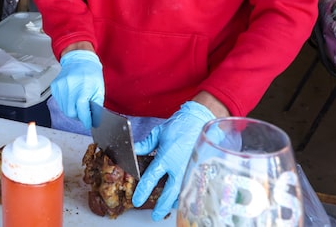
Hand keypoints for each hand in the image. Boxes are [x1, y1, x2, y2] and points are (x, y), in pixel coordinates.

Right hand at [50, 49, 103, 128]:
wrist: (79, 59)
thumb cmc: (91, 73)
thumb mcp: (99, 90)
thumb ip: (96, 106)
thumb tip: (94, 120)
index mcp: (83, 89)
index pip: (82, 113)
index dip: (86, 121)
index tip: (89, 123)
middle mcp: (70, 88)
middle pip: (71, 113)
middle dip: (78, 116)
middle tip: (84, 112)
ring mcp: (60, 87)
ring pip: (64, 109)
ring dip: (72, 109)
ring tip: (78, 102)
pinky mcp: (55, 87)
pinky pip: (60, 102)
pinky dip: (66, 103)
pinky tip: (72, 96)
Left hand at [131, 101, 214, 220]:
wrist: (200, 120)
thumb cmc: (180, 125)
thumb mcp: (159, 133)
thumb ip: (146, 145)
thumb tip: (135, 150)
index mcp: (166, 157)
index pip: (150, 178)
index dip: (142, 191)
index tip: (137, 200)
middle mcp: (179, 167)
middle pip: (169, 193)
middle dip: (162, 206)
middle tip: (155, 215)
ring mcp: (191, 170)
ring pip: (183, 193)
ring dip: (175, 202)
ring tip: (167, 208)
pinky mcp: (200, 170)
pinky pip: (193, 187)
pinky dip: (186, 194)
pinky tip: (182, 198)